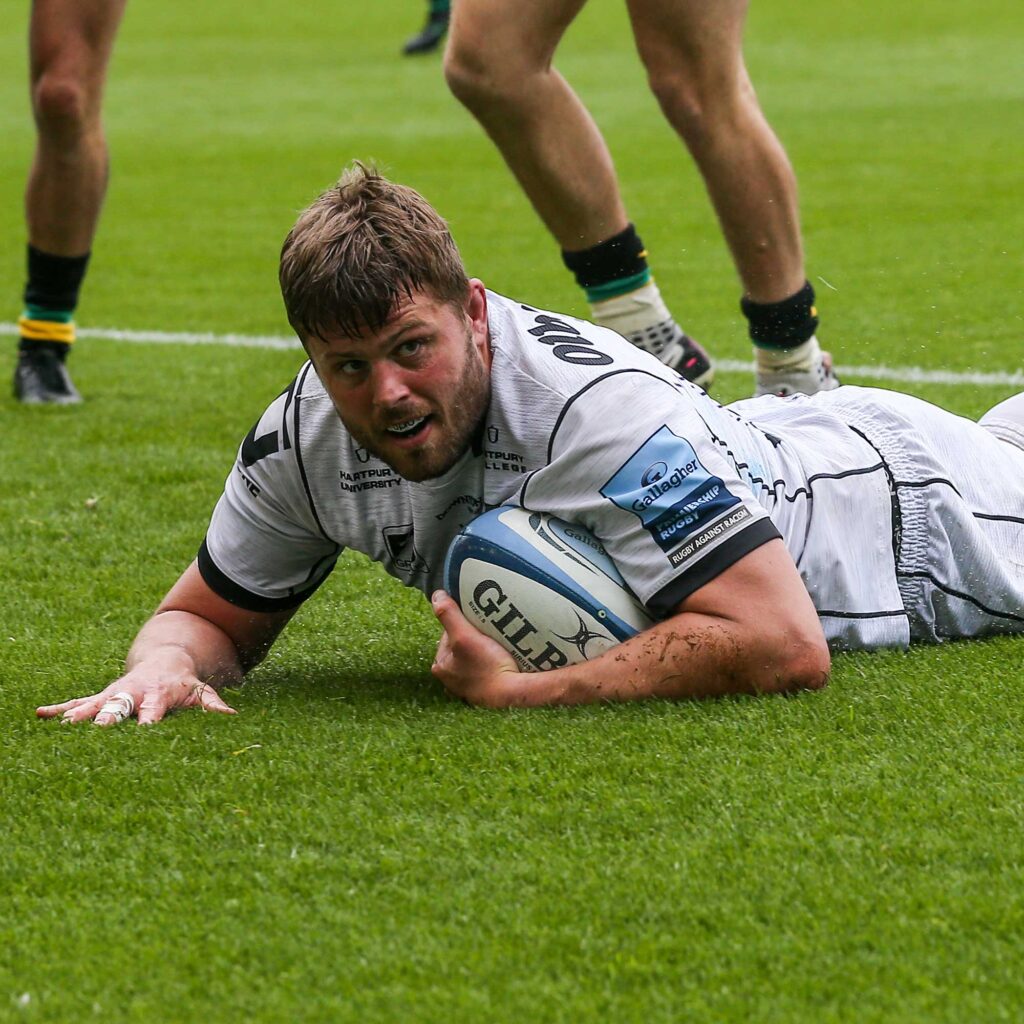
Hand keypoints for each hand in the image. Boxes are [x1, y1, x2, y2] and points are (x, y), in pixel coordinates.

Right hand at [36, 656, 236, 726]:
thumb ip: (214, 706)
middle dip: (108, 717)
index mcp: (159, 694)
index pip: (154, 710)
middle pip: (120, 706)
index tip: (144, 732)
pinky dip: (61, 709)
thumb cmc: (184, 684)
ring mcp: (116, 693)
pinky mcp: (103, 695)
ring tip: (64, 725)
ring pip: (95, 704)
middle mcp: (134, 693)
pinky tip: (41, 714)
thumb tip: (233, 717)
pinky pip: (79, 702)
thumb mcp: (201, 692)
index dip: (149, 721)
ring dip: (79, 714)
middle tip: (95, 729)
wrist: (166, 659)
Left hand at [430, 590, 525, 707]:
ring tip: (498, 641)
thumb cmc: (487, 668)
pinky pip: (487, 668)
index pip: (449, 633)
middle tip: (490, 630)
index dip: (463, 623)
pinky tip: (503, 656)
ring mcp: (469, 685)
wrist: (513, 694)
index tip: (478, 621)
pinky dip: (493, 661)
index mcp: (440, 666)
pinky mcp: (486, 689)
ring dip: (486, 647)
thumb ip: (448, 614)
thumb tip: (436, 595)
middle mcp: (451, 678)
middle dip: (475, 636)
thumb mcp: (464, 636)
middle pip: (463, 644)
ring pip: (476, 656)